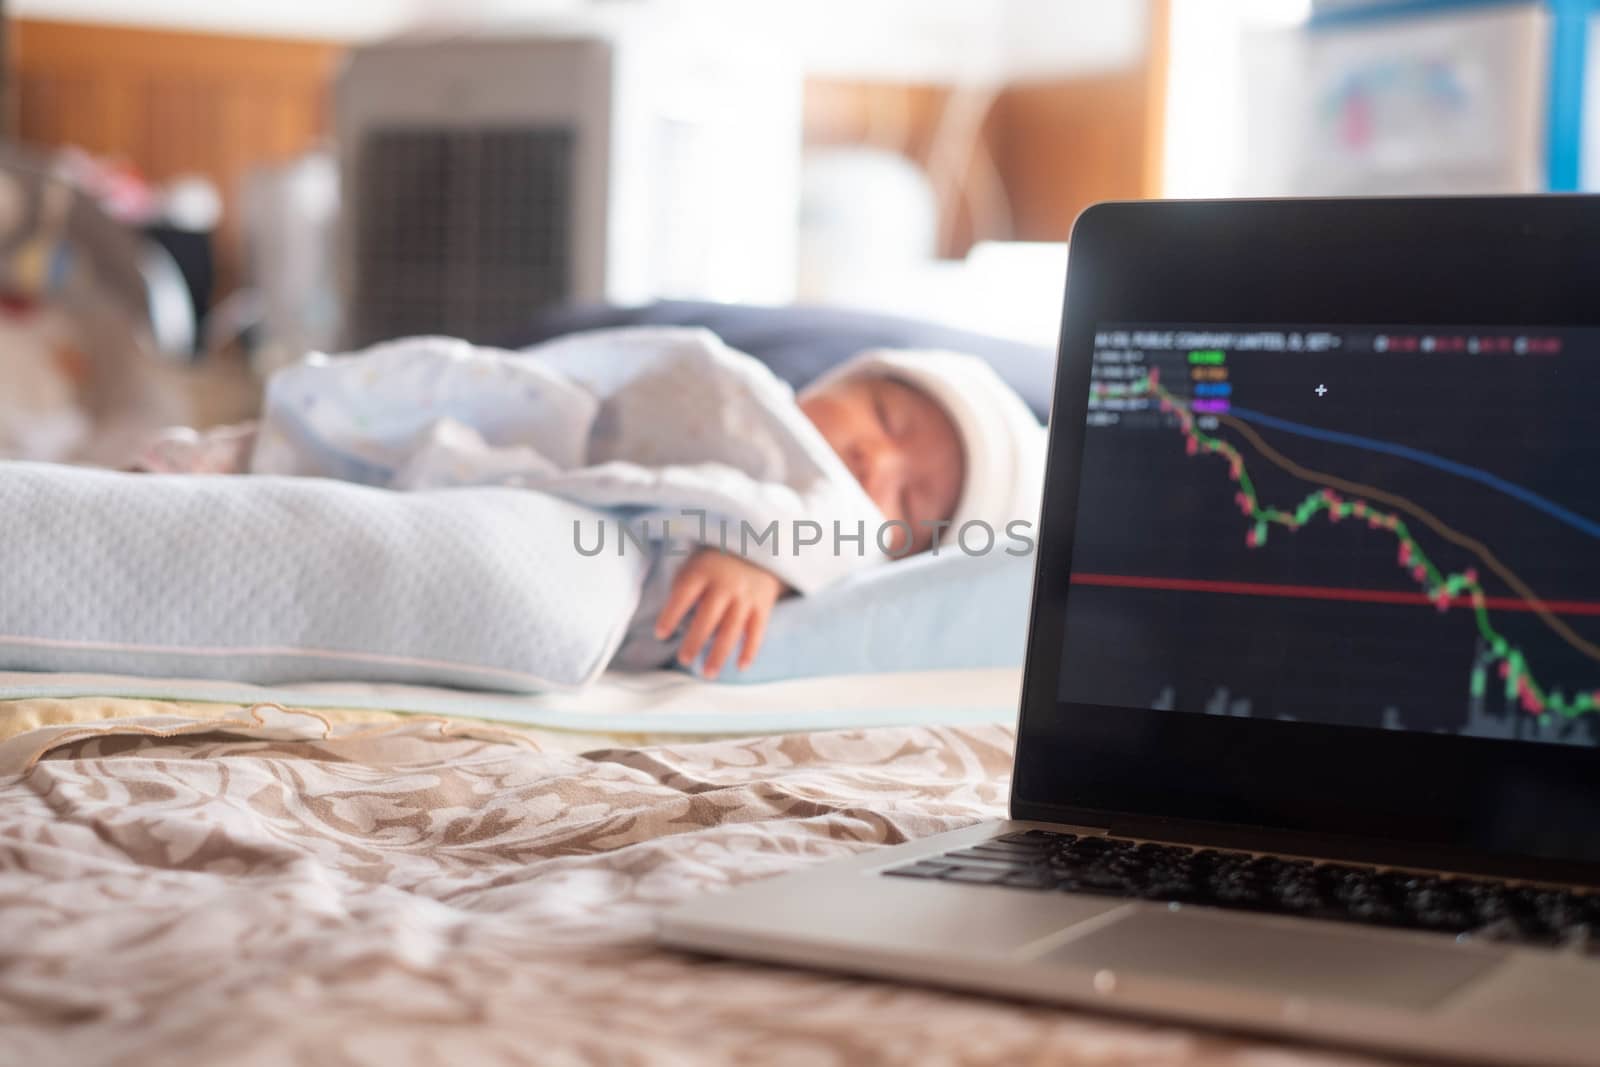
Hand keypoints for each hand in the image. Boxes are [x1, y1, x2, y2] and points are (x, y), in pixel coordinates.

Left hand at [654, 549, 784, 678]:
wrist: (758, 547)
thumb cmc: (715, 563)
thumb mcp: (695, 564)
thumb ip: (683, 588)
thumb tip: (671, 624)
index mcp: (702, 571)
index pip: (683, 594)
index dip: (671, 614)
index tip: (660, 634)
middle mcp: (725, 584)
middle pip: (708, 617)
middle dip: (695, 640)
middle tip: (684, 660)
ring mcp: (745, 596)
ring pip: (732, 628)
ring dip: (719, 653)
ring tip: (708, 673)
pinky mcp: (763, 605)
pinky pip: (757, 631)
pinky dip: (750, 650)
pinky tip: (740, 667)